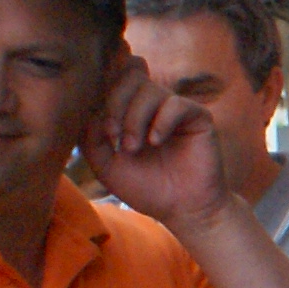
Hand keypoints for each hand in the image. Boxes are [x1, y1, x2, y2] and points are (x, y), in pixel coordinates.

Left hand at [82, 54, 230, 227]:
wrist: (182, 211)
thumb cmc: (145, 188)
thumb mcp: (105, 165)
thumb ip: (90, 137)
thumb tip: (90, 109)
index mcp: (131, 110)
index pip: (114, 80)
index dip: (102, 94)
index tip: (102, 129)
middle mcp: (154, 104)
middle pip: (129, 77)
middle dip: (115, 104)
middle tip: (113, 136)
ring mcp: (176, 109)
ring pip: (150, 90)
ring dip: (134, 119)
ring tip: (132, 148)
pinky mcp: (198, 117)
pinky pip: (176, 104)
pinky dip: (161, 121)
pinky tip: (156, 142)